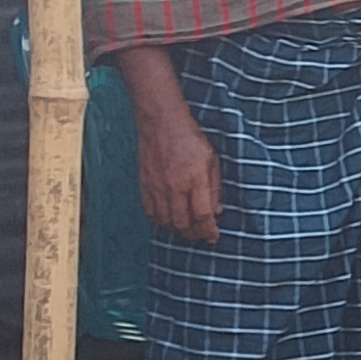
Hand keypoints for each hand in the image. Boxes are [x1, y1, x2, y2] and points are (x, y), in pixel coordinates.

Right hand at [138, 112, 222, 242]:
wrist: (162, 123)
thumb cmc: (190, 139)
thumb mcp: (212, 160)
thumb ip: (215, 187)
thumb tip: (216, 211)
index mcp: (195, 178)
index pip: (202, 214)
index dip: (208, 230)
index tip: (213, 236)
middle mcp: (174, 186)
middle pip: (182, 223)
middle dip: (193, 234)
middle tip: (200, 236)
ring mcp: (157, 187)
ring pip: (165, 221)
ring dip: (177, 229)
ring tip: (186, 228)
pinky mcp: (144, 185)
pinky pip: (150, 211)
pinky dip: (159, 220)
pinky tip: (168, 219)